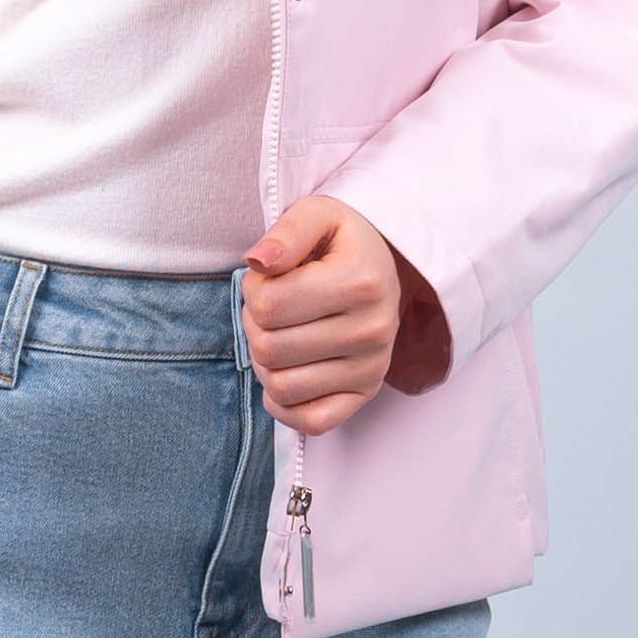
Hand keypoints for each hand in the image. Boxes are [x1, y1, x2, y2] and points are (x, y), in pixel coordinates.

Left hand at [241, 195, 405, 435]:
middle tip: (271, 306)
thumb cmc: (341, 242)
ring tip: (279, 333)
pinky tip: (286, 372)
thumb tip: (256, 263)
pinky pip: (311, 422)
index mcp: (360, 282)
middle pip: (270, 349)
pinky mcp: (366, 393)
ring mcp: (371, 367)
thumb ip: (286, 232)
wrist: (384, 265)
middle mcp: (372, 330)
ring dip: (264, 363)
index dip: (252, 290)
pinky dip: (284, 404)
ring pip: (282, 387)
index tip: (268, 278)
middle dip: (254, 325)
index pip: (267, 306)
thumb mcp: (318, 215)